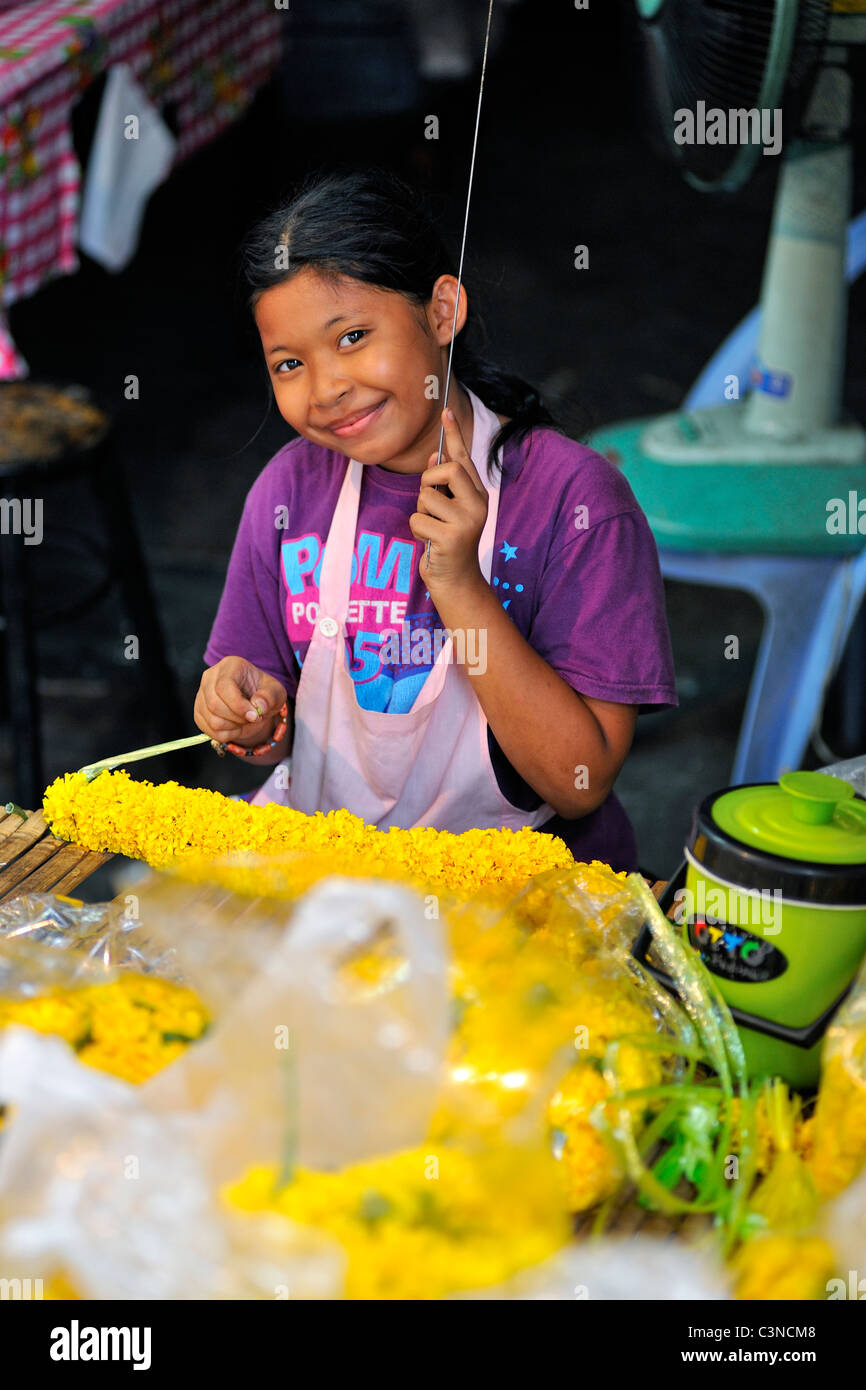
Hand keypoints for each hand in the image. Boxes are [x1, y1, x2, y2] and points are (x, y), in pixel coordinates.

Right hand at [195, 656, 286, 748]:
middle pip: (214, 704)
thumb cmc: (264, 693)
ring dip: (233, 727)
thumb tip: (259, 706)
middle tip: (253, 718)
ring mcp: (201, 695)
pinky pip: (209, 730)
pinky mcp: (199, 712)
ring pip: (212, 720)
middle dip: (237, 718)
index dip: (238, 705)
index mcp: (230, 666)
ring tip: (244, 720)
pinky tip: (235, 726)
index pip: (224, 686)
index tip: (254, 716)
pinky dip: (227, 734)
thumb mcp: (275, 692)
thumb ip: (270, 697)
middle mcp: (210, 677)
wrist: (253, 704)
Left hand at [410, 406, 488, 594]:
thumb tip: (433, 456)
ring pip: (426, 497)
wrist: (456, 580)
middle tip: (429, 500)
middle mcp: (477, 504)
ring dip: (420, 512)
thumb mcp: (446, 510)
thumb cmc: (446, 542)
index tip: (446, 411)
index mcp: (476, 494)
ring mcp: (467, 521)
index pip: (464, 458)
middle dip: (428, 480)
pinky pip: (418, 520)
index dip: (454, 434)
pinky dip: (417, 531)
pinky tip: (430, 542)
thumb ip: (442, 485)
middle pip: (448, 469)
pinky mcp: (452, 537)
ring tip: (432, 528)